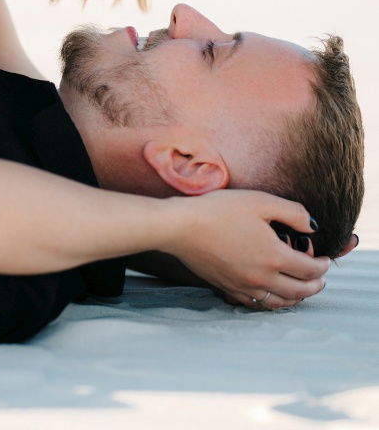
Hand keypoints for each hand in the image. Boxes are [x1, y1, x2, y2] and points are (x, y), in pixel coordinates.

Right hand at [162, 189, 328, 310]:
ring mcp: (244, 286)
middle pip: (298, 292)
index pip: (309, 270)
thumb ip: (292, 212)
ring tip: (300, 290)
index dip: (322, 266)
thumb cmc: (219, 210)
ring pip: (278, 302)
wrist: (181, 226)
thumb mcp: (260, 201)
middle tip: (319, 278)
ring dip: (295, 298)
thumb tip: (312, 226)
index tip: (324, 259)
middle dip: (314, 286)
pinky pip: (256, 304)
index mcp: (274, 257)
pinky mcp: (227, 288)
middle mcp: (262, 278)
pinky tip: (269, 295)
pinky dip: (270, 303)